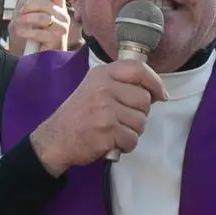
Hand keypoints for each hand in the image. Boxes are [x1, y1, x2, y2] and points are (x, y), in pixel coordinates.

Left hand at [9, 0, 72, 53]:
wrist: (35, 59)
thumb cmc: (33, 39)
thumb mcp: (27, 19)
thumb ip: (28, 7)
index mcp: (57, 9)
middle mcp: (63, 17)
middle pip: (46, 3)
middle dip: (29, 6)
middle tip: (20, 13)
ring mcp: (61, 28)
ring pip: (42, 17)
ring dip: (26, 19)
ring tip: (18, 24)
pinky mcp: (57, 40)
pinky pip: (39, 32)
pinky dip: (27, 31)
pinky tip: (20, 32)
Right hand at [28, 59, 168, 175]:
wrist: (55, 139)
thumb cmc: (78, 115)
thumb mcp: (94, 87)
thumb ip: (120, 84)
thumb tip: (154, 91)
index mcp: (102, 74)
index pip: (138, 69)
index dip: (155, 82)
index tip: (160, 94)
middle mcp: (104, 88)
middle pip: (144, 99)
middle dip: (139, 114)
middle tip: (122, 119)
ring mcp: (105, 110)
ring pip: (141, 122)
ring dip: (132, 131)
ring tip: (114, 131)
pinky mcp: (107, 131)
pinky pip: (132, 139)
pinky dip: (125, 145)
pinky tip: (112, 142)